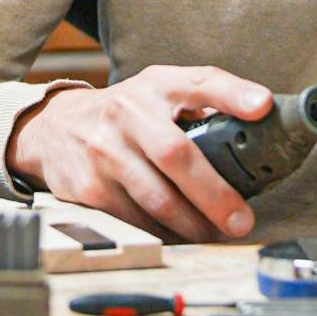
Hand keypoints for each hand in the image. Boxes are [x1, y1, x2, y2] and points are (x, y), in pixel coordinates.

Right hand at [5, 66, 272, 242]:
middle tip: (241, 220)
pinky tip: (178, 234)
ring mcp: (104, 151)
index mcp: (156, 86)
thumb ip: (201, 104)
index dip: (233, 93)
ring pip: (157, 199)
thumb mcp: (159, 93)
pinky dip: (163, 233)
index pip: (199, 82)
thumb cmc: (125, 113)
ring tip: (215, 233)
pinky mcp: (88, 188)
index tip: (263, 106)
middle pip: (177, 155)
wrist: (53, 129)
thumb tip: (259, 130)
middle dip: (215, 194)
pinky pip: (136, 220)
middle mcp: (127, 112)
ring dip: (193, 224)